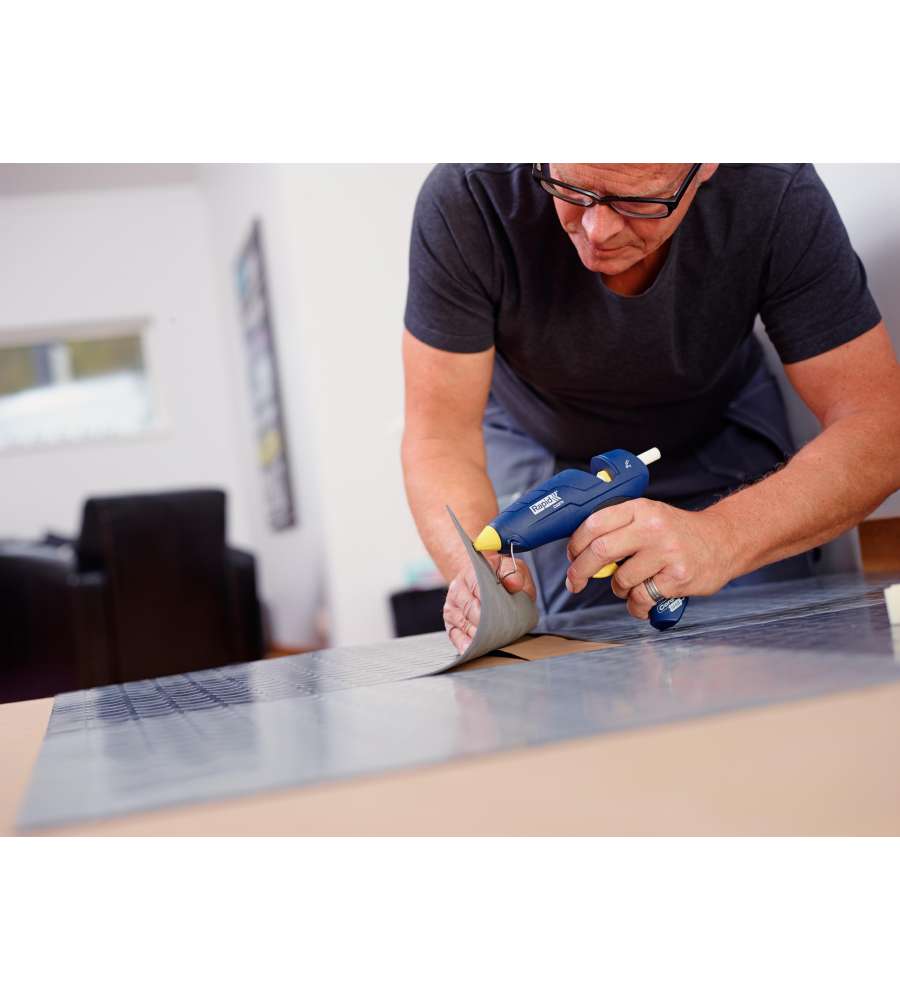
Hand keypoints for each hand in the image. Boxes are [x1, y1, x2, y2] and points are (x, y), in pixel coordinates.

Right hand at [443, 554, 536, 652]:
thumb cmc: (499, 576)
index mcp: (471, 573)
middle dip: (486, 623)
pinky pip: (455, 635)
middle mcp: (457, 589)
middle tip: (502, 631)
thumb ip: (515, 573)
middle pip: (470, 609)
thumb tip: (514, 584)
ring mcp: (452, 606)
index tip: (503, 614)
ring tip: (493, 642)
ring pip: (463, 624)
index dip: (490, 602)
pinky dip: (464, 644)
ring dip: (478, 635)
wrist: (482, 578)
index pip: (477, 587)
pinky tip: (474, 650)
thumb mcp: (511, 567)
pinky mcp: (450, 622)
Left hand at [565, 499, 735, 619]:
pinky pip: (641, 598)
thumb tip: (581, 550)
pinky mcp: (677, 578)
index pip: (594, 523)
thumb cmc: (679, 532)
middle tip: (575, 582)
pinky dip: (636, 605)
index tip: (571, 557)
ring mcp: (666, 553)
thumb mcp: (650, 516)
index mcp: (640, 509)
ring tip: (631, 584)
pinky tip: (643, 600)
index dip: (575, 544)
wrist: (723, 540)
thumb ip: (620, 527)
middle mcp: (652, 528)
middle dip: (580, 571)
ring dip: (618, 589)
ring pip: (620, 580)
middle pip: (600, 551)